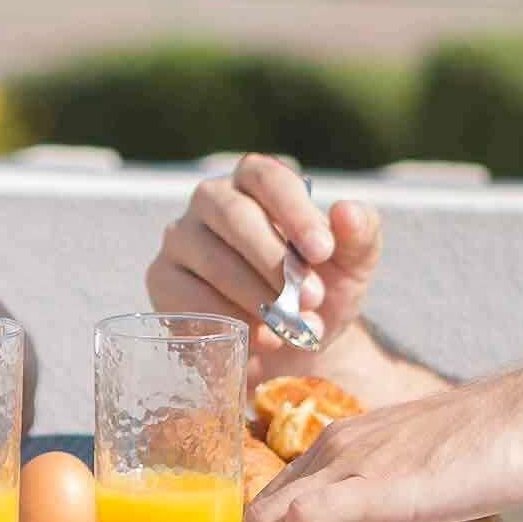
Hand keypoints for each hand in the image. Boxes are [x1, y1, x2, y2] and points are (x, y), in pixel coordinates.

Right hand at [147, 154, 384, 383]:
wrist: (291, 345)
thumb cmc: (319, 290)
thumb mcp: (351, 266)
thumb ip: (359, 236)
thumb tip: (347, 211)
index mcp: (256, 181)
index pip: (266, 176)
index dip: (293, 211)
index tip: (322, 251)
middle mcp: (211, 200)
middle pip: (234, 215)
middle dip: (276, 262)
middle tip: (312, 300)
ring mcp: (181, 238)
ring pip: (211, 258)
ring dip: (256, 297)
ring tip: (292, 328)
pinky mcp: (163, 278)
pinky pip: (186, 296)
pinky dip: (226, 319)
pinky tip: (258, 338)